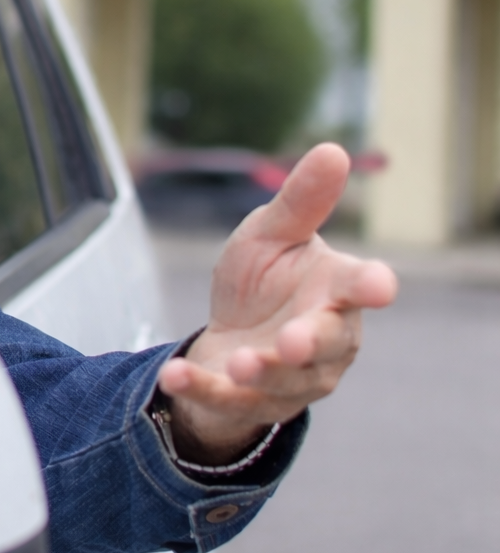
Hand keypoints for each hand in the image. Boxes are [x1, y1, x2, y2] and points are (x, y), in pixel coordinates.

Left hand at [157, 143, 398, 463]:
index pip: (360, 287)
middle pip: (327, 344)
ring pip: (285, 381)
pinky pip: (228, 401)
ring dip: (261, 373)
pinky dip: (201, 388)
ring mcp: (294, 377)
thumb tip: (333, 150)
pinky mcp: (253, 402)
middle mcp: (326, 339)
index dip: (370, 286)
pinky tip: (173, 375)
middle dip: (310, 343)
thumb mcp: (272, 233)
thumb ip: (302, 201)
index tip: (378, 286)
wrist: (230, 332)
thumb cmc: (264, 278)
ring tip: (238, 364)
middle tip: (292, 341)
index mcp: (336, 290)